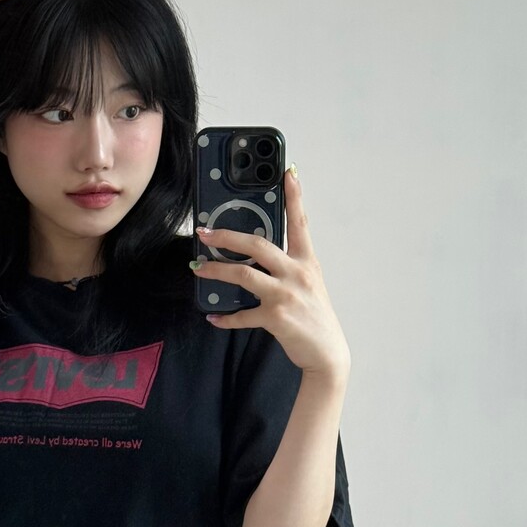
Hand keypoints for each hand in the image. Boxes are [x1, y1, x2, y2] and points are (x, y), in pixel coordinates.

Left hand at [192, 168, 350, 381]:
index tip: (288, 172)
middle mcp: (297, 273)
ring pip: (243, 275)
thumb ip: (289, 265)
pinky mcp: (275, 317)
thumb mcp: (308, 283)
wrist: (327, 353)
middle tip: (205, 233)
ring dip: (215, 271)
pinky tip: (213, 316)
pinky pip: (242, 314)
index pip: (300, 222)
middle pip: (257, 244)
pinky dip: (225, 317)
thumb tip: (258, 254)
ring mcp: (285, 294)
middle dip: (227, 236)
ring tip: (198, 269)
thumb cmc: (314, 316)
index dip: (295, 196)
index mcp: (307, 261)